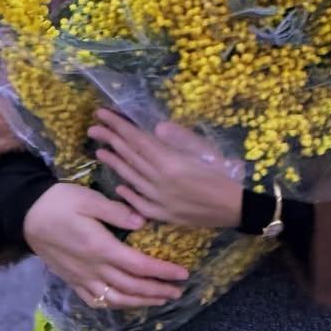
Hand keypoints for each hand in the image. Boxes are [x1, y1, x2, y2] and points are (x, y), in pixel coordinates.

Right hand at [23, 182, 190, 310]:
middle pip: (131, 287)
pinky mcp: (72, 280)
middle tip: (178, 290)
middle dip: (157, 291)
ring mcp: (81, 278)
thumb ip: (116, 212)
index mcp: (100, 248)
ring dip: (140, 302)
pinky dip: (115, 305)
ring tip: (160, 300)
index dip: (162, 272)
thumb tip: (143, 223)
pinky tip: (127, 303)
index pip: (139, 266)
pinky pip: (96, 300)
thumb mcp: (89, 199)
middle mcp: (93, 268)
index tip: (182, 274)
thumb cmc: (59, 202)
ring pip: (116, 299)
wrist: (27, 215)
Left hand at [87, 108, 243, 230]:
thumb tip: (155, 128)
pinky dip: (127, 192)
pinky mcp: (162, 215)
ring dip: (114, 163)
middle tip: (93, 128)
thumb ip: (179, 138)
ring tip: (100, 150)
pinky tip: (119, 184)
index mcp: (169, 162)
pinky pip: (138, 203)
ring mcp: (158, 200)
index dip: (118, 126)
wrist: (237, 207)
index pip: (136, 139)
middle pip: (130, 157)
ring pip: (130, 178)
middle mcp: (158, 182)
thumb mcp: (205, 149)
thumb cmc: (224, 173)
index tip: (102, 114)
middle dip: (110, 140)